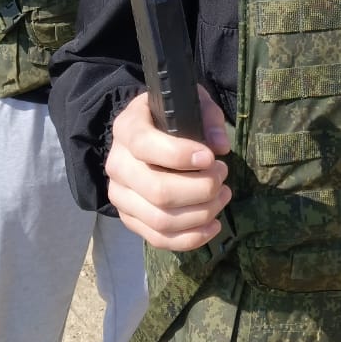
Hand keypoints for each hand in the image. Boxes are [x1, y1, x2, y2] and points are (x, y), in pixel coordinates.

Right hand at [106, 89, 231, 250]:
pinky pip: (158, 239)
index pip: (145, 145)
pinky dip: (190, 238)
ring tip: (223, 195)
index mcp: (127, 128)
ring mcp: (120, 196)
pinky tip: (214, 225)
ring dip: (201, 213)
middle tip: (222, 175)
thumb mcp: (188, 103)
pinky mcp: (129, 219)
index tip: (211, 157)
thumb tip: (220, 146)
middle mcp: (117, 164)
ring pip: (160, 220)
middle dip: (200, 188)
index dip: (180, 155)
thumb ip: (207, 116)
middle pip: (157, 191)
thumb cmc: (170, 118)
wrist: (144, 136)